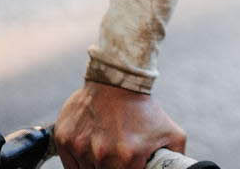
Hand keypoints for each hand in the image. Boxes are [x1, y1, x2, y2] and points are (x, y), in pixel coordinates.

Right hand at [55, 81, 186, 168]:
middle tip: (117, 156)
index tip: (129, 164)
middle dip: (111, 168)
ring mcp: (81, 146)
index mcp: (128, 158)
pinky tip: (91, 144)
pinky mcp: (64, 138)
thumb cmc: (144, 110)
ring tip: (106, 146)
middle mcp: (102, 154)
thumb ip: (175, 161)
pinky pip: (69, 163)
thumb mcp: (171, 135)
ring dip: (94, 165)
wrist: (118, 81)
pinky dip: (79, 159)